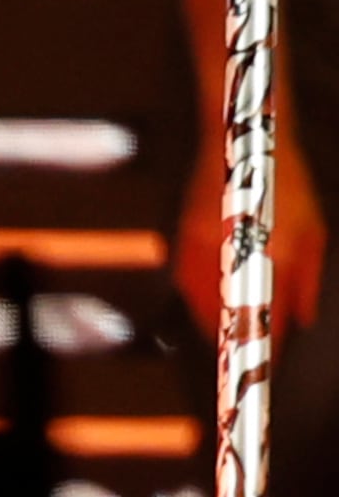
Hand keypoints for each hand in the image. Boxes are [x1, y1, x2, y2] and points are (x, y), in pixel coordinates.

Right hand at [180, 134, 328, 337]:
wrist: (246, 140)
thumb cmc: (282, 180)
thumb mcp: (313, 232)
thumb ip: (308, 280)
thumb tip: (302, 314)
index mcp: (268, 255)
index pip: (264, 315)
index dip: (266, 343)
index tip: (267, 357)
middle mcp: (229, 249)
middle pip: (221, 311)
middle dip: (232, 335)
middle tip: (243, 347)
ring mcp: (202, 239)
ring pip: (196, 295)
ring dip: (208, 316)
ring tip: (221, 328)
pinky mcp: (187, 228)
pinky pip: (183, 272)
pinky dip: (192, 290)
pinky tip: (202, 294)